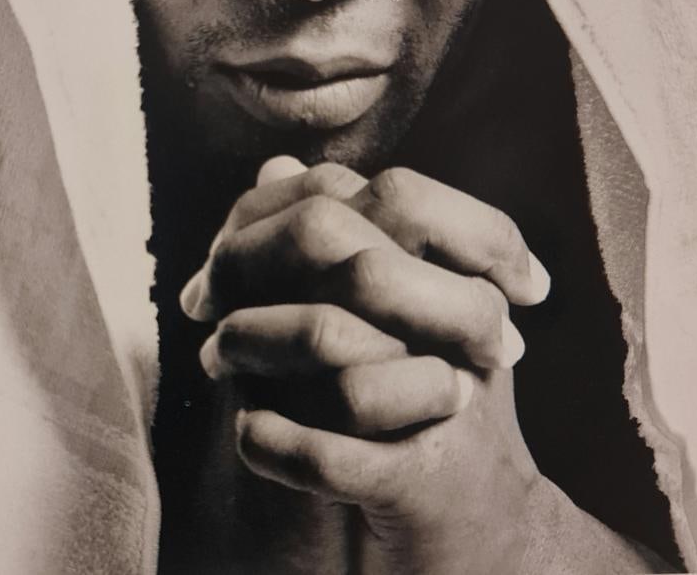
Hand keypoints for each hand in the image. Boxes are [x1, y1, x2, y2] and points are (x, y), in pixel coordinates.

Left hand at [180, 156, 551, 573]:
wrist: (491, 529)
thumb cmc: (426, 404)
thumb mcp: (394, 311)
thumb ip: (343, 236)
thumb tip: (275, 167)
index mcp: (464, 273)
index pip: (395, 193)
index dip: (288, 206)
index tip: (224, 254)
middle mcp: (466, 324)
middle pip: (351, 250)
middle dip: (254, 263)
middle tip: (205, 300)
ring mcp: (450, 402)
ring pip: (331, 340)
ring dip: (250, 342)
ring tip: (215, 355)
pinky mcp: (424, 479)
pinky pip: (328, 451)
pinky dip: (270, 440)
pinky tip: (245, 430)